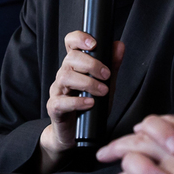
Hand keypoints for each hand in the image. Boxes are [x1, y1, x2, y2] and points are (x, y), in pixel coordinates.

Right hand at [39, 31, 123, 172]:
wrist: (75, 135)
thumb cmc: (89, 106)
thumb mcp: (106, 84)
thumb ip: (112, 65)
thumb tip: (119, 45)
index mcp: (74, 65)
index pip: (70, 43)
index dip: (79, 38)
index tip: (94, 44)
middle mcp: (63, 74)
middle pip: (70, 59)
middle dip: (91, 64)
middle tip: (106, 75)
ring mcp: (57, 91)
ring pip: (65, 77)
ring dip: (87, 83)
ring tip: (102, 91)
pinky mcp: (54, 108)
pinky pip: (61, 101)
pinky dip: (77, 102)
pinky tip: (90, 103)